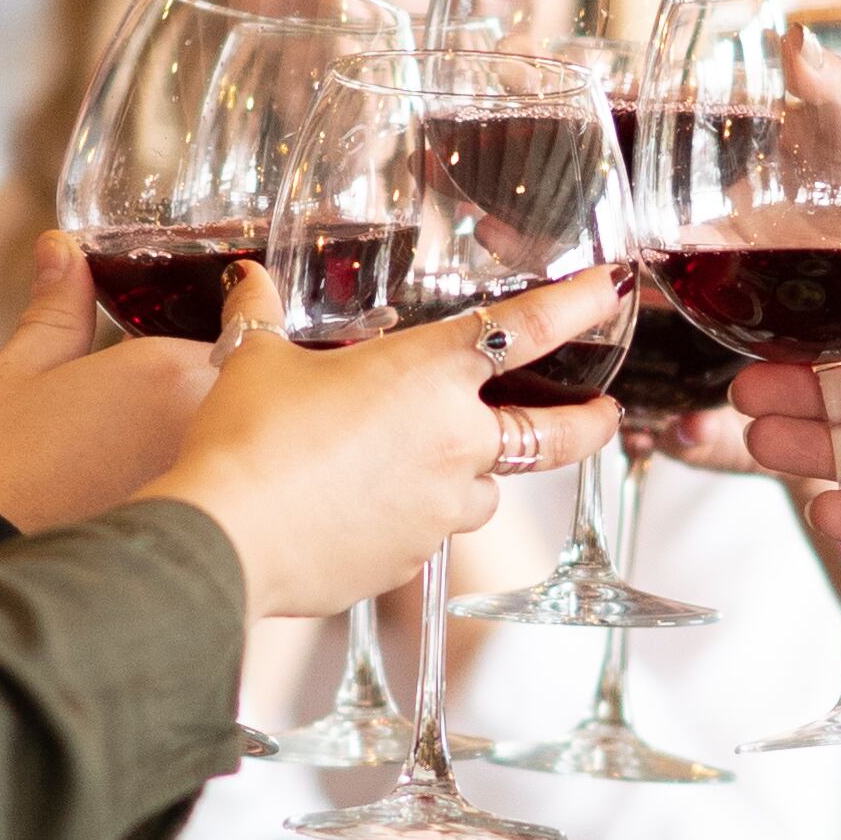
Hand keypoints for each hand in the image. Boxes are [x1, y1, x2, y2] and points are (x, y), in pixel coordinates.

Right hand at [0, 233, 215, 531]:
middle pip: (248, 388)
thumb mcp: (16, 371)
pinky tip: (173, 501)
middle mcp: (207, 420)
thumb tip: (63, 249)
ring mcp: (213, 479)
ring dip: (228, 438)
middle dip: (229, 386)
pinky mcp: (207, 532)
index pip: (234, 327)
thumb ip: (56, 308)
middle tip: (170, 404)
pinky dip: (218, 491)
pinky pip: (233, 497)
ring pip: (244, 443)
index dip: (226, 326)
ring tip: (164, 454)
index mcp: (169, 367)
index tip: (213, 333)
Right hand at [144, 263, 621, 618]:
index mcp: (430, 372)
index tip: (614, 288)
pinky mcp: (415, 558)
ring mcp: (443, 508)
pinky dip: (412, 516)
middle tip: (606, 414)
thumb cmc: (247, 440)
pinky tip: (358, 508)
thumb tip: (248, 280)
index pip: (530, 327)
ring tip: (415, 464)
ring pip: (482, 492)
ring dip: (468, 477)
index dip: (581, 304)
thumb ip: (262, 314)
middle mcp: (456, 441)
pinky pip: (429, 531)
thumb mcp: (255, 360)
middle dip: (589, 423)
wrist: (226, 539)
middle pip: (548, 434)